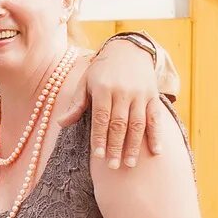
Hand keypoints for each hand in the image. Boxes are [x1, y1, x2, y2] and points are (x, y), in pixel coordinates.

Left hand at [62, 39, 163, 168]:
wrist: (129, 50)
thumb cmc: (101, 71)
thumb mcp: (85, 83)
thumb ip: (77, 104)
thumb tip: (61, 123)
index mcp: (103, 89)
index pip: (101, 118)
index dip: (100, 138)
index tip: (98, 156)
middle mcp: (123, 92)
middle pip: (119, 124)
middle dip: (116, 147)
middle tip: (112, 166)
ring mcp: (140, 95)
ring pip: (138, 124)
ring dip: (135, 146)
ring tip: (130, 164)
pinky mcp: (153, 97)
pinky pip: (156, 118)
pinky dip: (157, 135)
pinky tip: (156, 152)